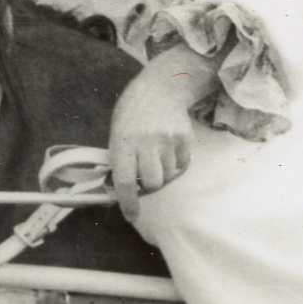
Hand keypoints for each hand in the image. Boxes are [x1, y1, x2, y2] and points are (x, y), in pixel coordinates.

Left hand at [109, 47, 218, 221]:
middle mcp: (146, 142)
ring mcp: (168, 140)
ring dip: (161, 174)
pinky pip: (181, 165)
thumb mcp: (117, 132)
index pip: (125, 180)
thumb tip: (122, 190)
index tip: (131, 215)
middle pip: (152, 183)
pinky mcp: (185, 139)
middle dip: (148, 187)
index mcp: (123, 141)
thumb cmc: (132, 114)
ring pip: (167, 176)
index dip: (127, 202)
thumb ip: (120, 159)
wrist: (160, 88)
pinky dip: (174, 164)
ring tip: (155, 156)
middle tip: (144, 178)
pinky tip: (167, 148)